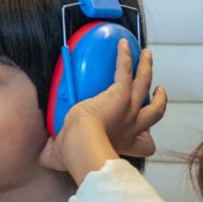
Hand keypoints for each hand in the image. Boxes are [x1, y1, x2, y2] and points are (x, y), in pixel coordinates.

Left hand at [42, 41, 167, 174]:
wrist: (82, 144)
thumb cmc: (76, 154)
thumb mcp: (65, 157)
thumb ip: (54, 156)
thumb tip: (42, 157)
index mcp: (123, 141)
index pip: (145, 146)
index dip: (147, 140)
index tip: (145, 134)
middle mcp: (131, 125)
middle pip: (155, 110)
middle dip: (160, 99)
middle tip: (158, 90)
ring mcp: (129, 108)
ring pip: (145, 83)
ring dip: (147, 68)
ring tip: (147, 55)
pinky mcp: (120, 94)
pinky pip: (125, 70)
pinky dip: (125, 56)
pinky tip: (123, 45)